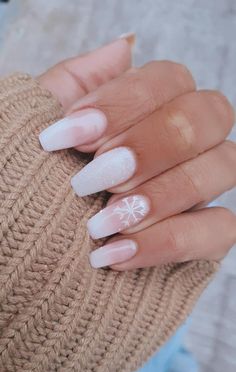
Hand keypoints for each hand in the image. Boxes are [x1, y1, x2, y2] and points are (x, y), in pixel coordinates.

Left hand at [38, 37, 235, 269]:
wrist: (25, 246)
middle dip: (151, 145)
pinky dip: (166, 242)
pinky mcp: (203, 237)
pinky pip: (219, 232)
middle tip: (95, 176)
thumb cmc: (31, 183)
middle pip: (212, 115)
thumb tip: (125, 46)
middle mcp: (184, 145)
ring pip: (224, 168)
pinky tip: (115, 254)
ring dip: (160, 195)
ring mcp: (198, 189)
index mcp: (150, 111)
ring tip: (99, 221)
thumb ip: (79, 82)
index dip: (127, 102)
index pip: (172, 79)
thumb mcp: (41, 125)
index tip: (72, 134)